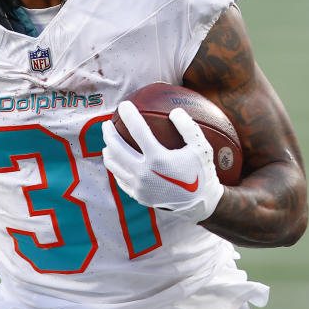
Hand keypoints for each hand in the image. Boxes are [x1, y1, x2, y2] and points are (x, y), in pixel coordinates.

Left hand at [101, 101, 224, 221]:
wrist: (201, 203)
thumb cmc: (201, 172)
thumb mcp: (201, 147)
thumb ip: (188, 127)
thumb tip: (174, 111)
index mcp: (159, 159)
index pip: (138, 131)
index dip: (129, 115)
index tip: (124, 105)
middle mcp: (145, 173)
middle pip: (117, 147)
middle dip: (108, 132)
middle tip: (107, 123)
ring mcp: (139, 186)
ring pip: (113, 165)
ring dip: (108, 150)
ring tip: (108, 142)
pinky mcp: (138, 196)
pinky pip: (120, 179)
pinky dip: (116, 167)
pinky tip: (116, 161)